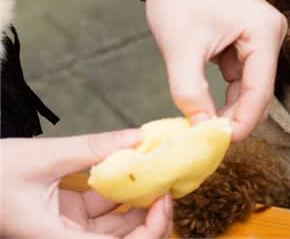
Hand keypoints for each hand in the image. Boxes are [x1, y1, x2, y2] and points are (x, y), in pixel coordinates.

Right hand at [0, 130, 171, 238]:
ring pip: (116, 221)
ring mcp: (68, 226)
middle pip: (123, 238)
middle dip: (151, 214)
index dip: (150, 230)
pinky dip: (120, 188)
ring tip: (157, 170)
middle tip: (168, 183)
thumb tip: (137, 138)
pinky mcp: (68, 211)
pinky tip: (135, 166)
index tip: (164, 200)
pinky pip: (103, 205)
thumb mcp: (43, 157)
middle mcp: (66, 238)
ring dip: (139, 199)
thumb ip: (92, 148)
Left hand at [134, 0, 286, 140]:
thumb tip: (202, 131)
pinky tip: (208, 108)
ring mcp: (263, 38)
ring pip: (251, 88)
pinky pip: (242, 79)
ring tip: (205, 128)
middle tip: (211, 143)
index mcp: (264, 30)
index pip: (259, 89)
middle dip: (237, 118)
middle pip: (260, 91)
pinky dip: (226, 95)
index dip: (242, 122)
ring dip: (230, 108)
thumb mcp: (180, 51)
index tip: (219, 146)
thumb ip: (190, 93)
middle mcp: (272, 33)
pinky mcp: (251, 43)